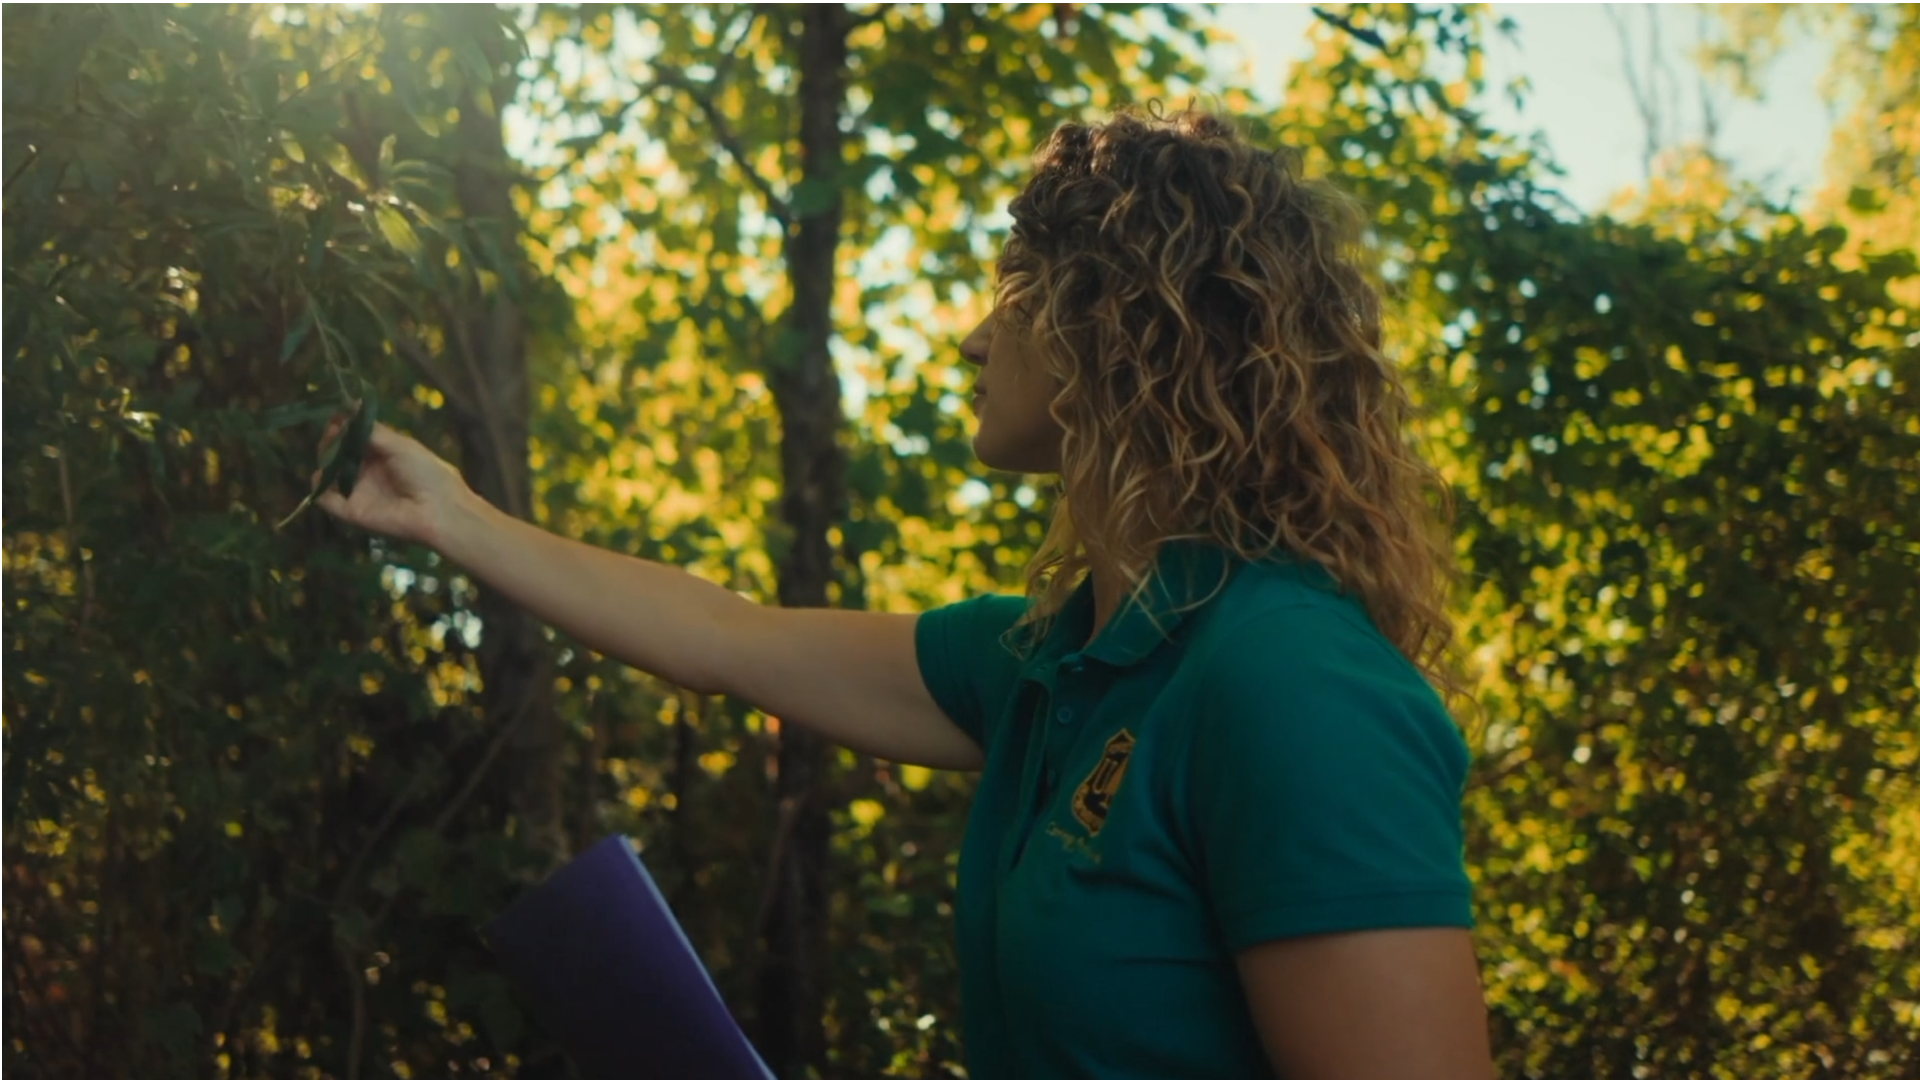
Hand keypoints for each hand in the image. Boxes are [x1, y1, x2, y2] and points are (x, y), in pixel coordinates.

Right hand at [310, 417, 474, 548]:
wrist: (439, 510)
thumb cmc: (426, 473)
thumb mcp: (400, 445)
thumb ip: (372, 430)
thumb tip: (351, 405)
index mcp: (383, 455)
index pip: (355, 438)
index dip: (344, 427)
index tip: (337, 417)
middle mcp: (369, 472)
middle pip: (340, 454)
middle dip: (332, 441)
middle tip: (332, 432)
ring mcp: (359, 492)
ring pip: (331, 474)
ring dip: (325, 460)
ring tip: (328, 450)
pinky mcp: (352, 511)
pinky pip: (328, 500)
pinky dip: (319, 489)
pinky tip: (321, 476)